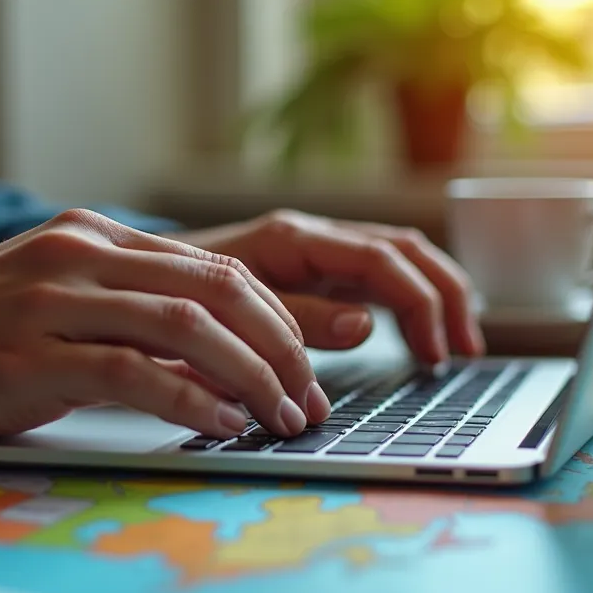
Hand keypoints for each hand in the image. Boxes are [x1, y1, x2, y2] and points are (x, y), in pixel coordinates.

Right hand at [0, 209, 328, 453]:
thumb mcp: (59, 306)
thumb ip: (133, 317)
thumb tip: (224, 363)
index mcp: (95, 236)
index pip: (219, 269)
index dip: (278, 321)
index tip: (305, 370)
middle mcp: (80, 254)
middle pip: (220, 289)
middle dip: (281, 348)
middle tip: (307, 398)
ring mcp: (53, 301)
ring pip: (189, 325)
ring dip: (251, 376)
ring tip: (280, 416)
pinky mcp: (29, 356)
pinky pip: (134, 372)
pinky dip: (192, 400)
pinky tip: (221, 424)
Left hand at [166, 209, 484, 363]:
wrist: (128, 284)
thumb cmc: (171, 299)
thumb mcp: (227, 316)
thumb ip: (297, 319)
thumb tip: (364, 325)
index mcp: (293, 240)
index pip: (382, 259)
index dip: (419, 304)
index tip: (435, 355)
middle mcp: (310, 237)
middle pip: (404, 249)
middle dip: (444, 295)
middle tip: (464, 350)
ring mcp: (313, 251)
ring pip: (397, 257)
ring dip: (435, 294)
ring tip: (456, 344)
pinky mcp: (310, 271)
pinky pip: (376, 274)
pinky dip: (408, 299)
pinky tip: (420, 334)